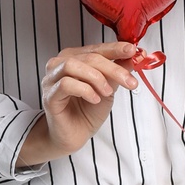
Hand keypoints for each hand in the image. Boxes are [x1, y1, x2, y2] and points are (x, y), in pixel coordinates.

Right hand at [15, 41, 140, 167]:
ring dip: (96, 78)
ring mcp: (51, 80)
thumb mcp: (108, 89)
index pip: (96, 48)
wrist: (74, 136)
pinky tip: (95, 99)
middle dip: (112, 68)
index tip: (132, 51)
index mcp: (74, 58)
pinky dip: (85, 90)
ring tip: (107, 93)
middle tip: (128, 81)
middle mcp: (60, 65)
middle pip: (88, 57)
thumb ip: (117, 72)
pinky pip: (65, 84)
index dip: (115, 48)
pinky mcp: (49, 96)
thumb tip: (135, 56)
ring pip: (73, 65)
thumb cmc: (87, 111)